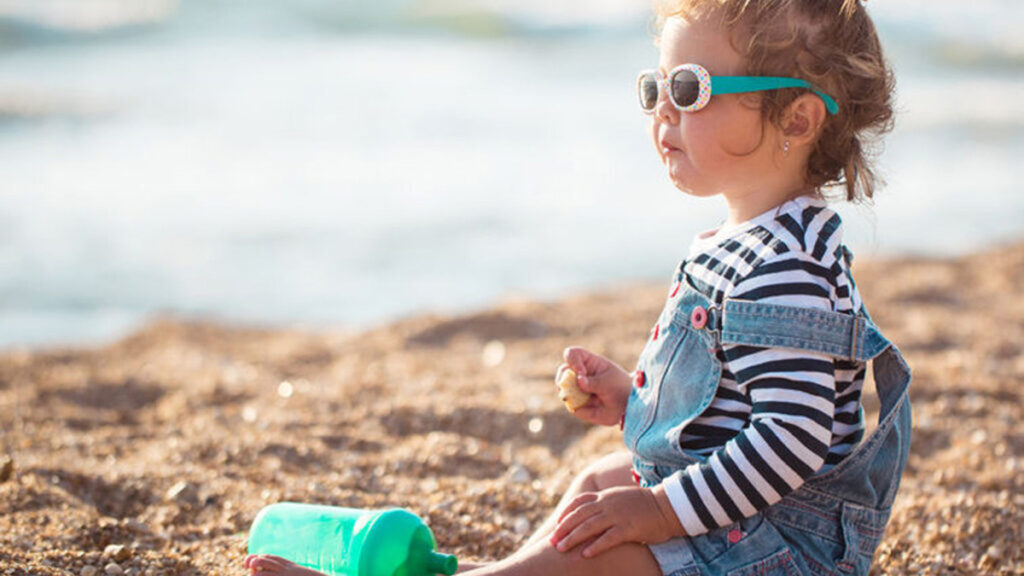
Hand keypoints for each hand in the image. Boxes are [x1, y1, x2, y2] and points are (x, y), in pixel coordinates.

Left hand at [550, 485, 684, 557]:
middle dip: (563, 528)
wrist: (668, 505)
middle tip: (552, 541)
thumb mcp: (621, 497)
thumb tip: (595, 510)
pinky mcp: (629, 528)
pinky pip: (608, 538)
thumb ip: (607, 502)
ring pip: (589, 526)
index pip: (579, 502)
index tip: (558, 523)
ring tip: (561, 548)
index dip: (566, 513)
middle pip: (579, 515)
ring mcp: (618, 515)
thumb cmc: (646, 504)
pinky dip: (595, 546)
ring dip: (572, 538)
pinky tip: (585, 554)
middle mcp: (608, 503)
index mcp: (606, 496)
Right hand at [557, 347, 630, 425]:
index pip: (572, 354)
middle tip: (574, 386)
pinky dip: (579, 408)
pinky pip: (572, 406)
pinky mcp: (576, 404)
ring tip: (589, 399)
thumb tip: (579, 380)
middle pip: (562, 371)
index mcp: (587, 362)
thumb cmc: (620, 387)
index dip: (572, 360)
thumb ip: (594, 382)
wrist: (627, 406)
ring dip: (571, 395)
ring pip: (563, 390)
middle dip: (564, 379)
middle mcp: (578, 374)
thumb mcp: (610, 382)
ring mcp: (576, 389)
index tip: (581, 372)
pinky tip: (594, 408)